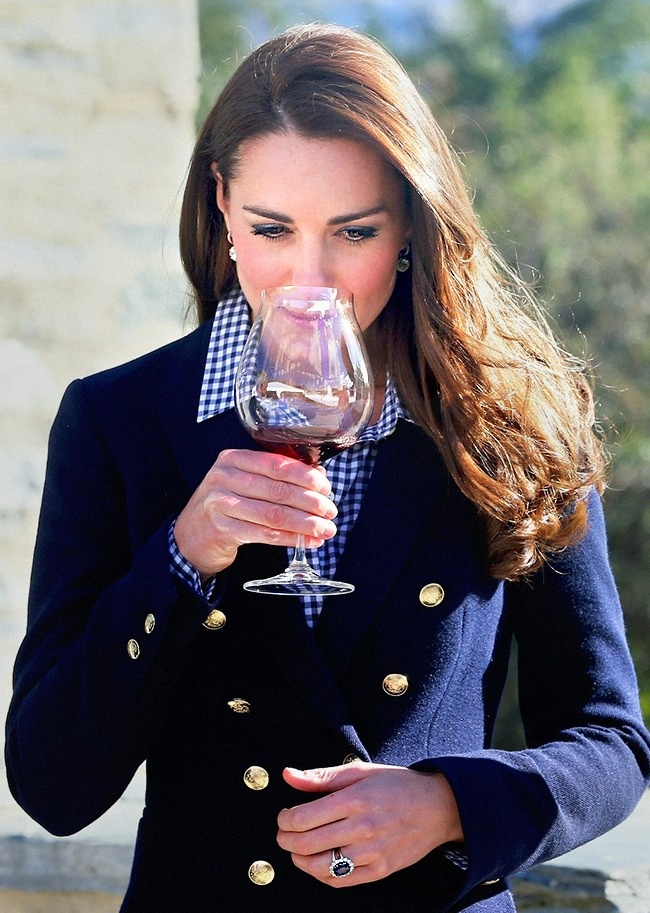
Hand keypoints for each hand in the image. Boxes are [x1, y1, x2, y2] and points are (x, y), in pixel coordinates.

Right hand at [173, 449, 336, 576]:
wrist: (190, 536)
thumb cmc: (225, 505)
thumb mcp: (244, 483)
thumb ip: (276, 477)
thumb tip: (319, 478)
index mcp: (233, 458)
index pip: (277, 464)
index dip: (306, 476)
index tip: (327, 488)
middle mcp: (224, 477)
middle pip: (278, 489)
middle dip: (311, 502)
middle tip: (331, 511)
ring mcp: (221, 503)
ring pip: (274, 514)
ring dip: (305, 523)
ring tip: (326, 530)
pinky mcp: (223, 529)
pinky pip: (265, 534)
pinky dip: (291, 539)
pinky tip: (308, 542)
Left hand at [277, 763, 463, 886]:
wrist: (437, 807)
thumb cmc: (397, 785)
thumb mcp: (361, 771)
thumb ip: (322, 777)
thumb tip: (288, 776)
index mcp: (356, 799)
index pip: (304, 817)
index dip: (285, 819)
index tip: (284, 816)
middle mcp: (363, 827)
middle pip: (307, 843)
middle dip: (286, 840)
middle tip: (284, 834)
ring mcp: (372, 853)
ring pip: (320, 866)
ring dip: (299, 860)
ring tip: (297, 850)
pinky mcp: (380, 871)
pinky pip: (340, 881)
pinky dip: (321, 874)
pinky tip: (318, 863)